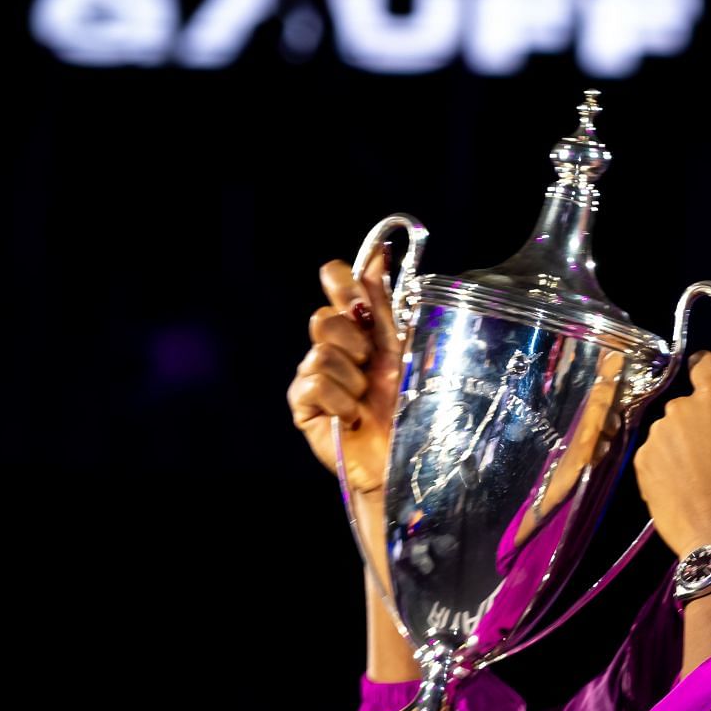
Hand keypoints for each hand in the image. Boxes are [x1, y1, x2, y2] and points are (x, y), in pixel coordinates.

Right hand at [287, 249, 403, 495]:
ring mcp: (313, 373)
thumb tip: (379, 255)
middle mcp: (331, 344)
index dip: (343, 284)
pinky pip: (313, 384)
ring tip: (366, 399)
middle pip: (323, 318)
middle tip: (371, 365)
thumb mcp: (403, 349)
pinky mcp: (302, 403)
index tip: (361, 305)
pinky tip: (352, 417)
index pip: (334, 279)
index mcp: (359, 325)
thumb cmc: (408, 404)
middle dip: (354, 343)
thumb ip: (387, 305)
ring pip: (320, 353)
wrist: (402, 455)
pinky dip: (340, 401)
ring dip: (353, 379)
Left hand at [633, 349, 710, 563]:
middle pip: (688, 404)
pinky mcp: (642, 463)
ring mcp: (657, 437)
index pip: (704, 363)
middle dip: (701, 420)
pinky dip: (667, 466)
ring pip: (671, 431)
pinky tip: (685, 489)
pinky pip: (656, 454)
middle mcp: (680, 409)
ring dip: (682, 445)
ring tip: (702, 479)